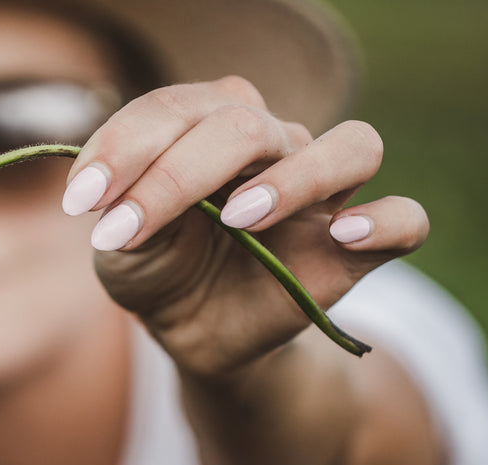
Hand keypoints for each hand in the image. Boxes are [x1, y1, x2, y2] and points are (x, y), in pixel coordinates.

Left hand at [65, 77, 428, 375]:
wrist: (193, 333)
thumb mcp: (120, 246)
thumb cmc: (159, 269)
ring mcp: (323, 194)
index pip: (178, 108)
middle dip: (179, 173)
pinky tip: (341, 237)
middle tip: (132, 229)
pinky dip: (383, 222)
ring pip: (354, 145)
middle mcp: (276, 144)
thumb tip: (113, 193)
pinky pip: (406, 220)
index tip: (82, 202)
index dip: (125, 146)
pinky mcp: (356, 250)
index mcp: (212, 124)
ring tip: (239, 219)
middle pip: (249, 125)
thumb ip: (119, 208)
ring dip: (295, 179)